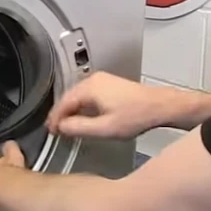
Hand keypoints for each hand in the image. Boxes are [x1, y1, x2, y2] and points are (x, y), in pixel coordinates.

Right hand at [46, 72, 172, 139]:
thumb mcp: (105, 128)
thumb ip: (79, 128)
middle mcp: (93, 80)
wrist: (159, 106)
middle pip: (69, 97)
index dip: (55, 118)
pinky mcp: (108, 84)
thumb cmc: (135, 116)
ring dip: (71, 109)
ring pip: (77, 95)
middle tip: (56, 130)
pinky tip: (82, 116)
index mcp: (89, 88)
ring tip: (67, 125)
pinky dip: (81, 105)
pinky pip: (87, 94)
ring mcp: (101, 80)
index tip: (51, 131)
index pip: (63, 103)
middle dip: (61, 113)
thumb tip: (61, 127)